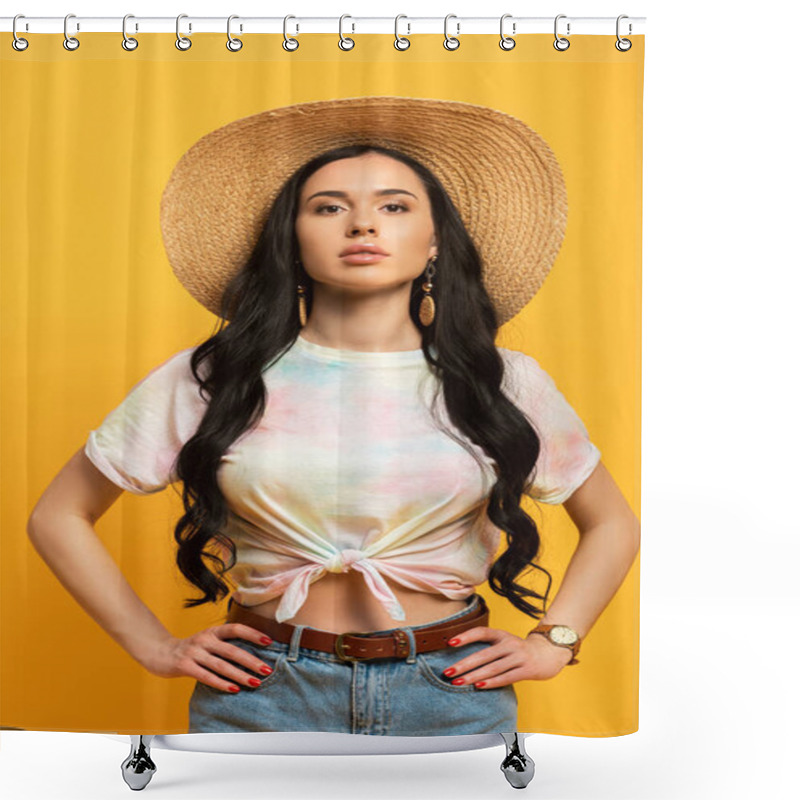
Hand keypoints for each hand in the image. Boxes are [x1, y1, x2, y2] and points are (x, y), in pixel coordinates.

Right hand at [142, 624, 276, 692]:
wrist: (160, 652)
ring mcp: (194, 652)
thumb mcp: (208, 640)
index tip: (269, 641)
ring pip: (221, 665)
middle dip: (251, 661)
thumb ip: (224, 643)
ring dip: (240, 675)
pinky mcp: (184, 666)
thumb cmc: (191, 648)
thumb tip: (253, 653)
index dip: (253, 634)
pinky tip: (234, 689)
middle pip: (232, 650)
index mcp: (213, 631)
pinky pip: (206, 676)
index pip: (236, 629)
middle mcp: (204, 639)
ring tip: (255, 682)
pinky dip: (221, 683)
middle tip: (267, 669)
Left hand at [443, 625, 574, 687]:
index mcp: (502, 634)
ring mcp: (519, 656)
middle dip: (464, 664)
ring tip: (458, 682)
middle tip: (448, 672)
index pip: (481, 632)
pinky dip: (492, 682)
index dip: (466, 636)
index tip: (450, 642)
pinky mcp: (527, 669)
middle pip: (483, 655)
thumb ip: (489, 647)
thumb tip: (462, 659)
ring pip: (492, 668)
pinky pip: (506, 677)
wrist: (549, 653)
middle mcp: (510, 643)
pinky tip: (479, 686)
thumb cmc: (519, 650)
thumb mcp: (505, 642)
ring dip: (473, 676)